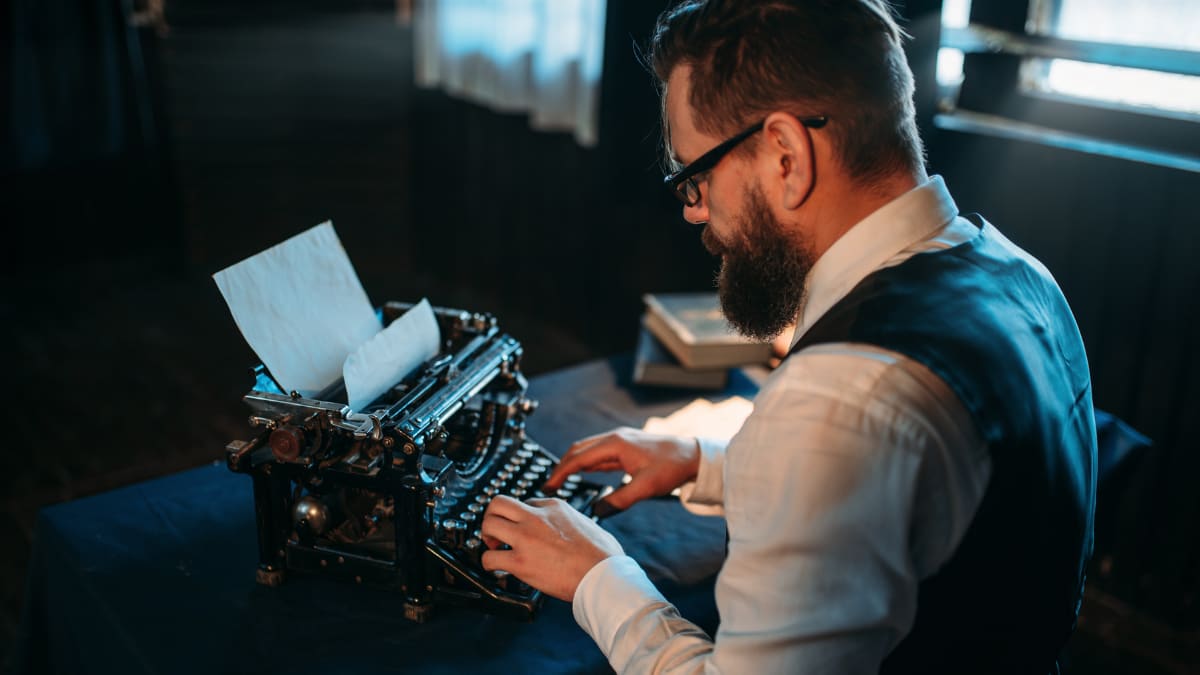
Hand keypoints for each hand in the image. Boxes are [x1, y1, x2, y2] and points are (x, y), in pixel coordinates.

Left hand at [480, 495, 623, 601]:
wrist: (603, 576)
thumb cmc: (603, 556)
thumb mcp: (588, 524)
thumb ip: (573, 521)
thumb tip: (574, 527)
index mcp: (554, 507)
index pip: (526, 502)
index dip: (521, 517)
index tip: (521, 528)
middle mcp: (536, 517)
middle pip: (498, 503)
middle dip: (493, 516)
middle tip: (497, 532)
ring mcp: (525, 538)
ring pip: (489, 524)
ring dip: (487, 537)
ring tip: (495, 548)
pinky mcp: (520, 562)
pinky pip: (489, 558)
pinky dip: (488, 563)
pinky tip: (495, 568)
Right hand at [543, 427, 700, 514]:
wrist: (692, 455)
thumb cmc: (672, 466)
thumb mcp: (646, 487)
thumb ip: (620, 500)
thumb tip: (597, 511)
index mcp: (615, 445)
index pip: (579, 458)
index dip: (561, 473)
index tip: (548, 486)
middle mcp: (614, 439)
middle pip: (578, 450)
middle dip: (562, 467)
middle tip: (549, 486)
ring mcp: (619, 442)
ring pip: (588, 451)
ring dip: (573, 464)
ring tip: (561, 481)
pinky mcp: (625, 447)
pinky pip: (599, 454)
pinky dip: (586, 463)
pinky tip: (583, 473)